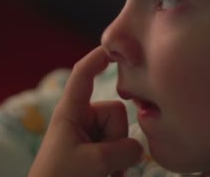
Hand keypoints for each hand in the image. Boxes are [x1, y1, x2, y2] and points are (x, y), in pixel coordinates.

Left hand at [29, 46, 142, 176]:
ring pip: (122, 136)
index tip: (114, 46)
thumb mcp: (91, 163)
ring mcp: (91, 138)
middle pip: (116, 113)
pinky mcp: (97, 155)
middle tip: (101, 164)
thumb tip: (139, 148)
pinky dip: (118, 167)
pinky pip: (121, 152)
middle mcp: (82, 120)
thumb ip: (122, 150)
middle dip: (116, 139)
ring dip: (118, 158)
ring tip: (102, 175)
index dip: (98, 57)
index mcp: (70, 112)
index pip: (83, 75)